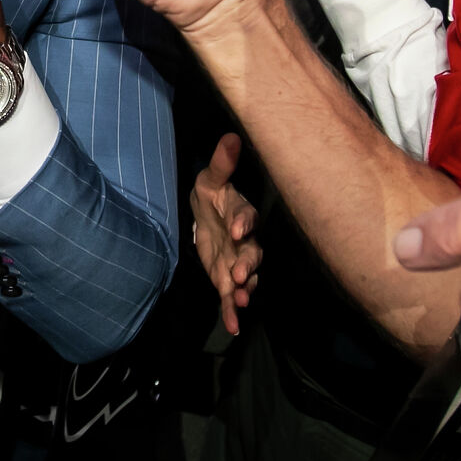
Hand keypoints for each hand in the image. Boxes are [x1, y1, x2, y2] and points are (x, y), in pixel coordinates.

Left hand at [191, 134, 262, 334]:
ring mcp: (240, 261)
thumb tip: (231, 136)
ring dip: (246, 288)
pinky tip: (232, 325)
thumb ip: (221, 162)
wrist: (208, 216)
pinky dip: (233, 310)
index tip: (238, 228)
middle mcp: (247, 240)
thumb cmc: (213, 194)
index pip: (246, 217)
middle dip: (248, 263)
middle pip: (253, 252)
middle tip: (242, 274)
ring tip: (241, 299)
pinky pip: (234, 295)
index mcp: (242, 213)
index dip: (243, 222)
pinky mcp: (229, 278)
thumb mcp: (210, 177)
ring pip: (249, 276)